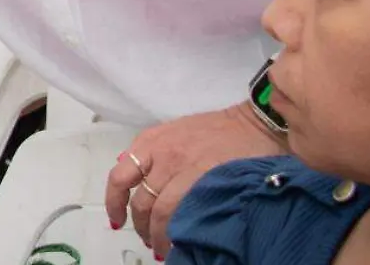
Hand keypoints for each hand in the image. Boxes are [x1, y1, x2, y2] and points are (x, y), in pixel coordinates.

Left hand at [104, 103, 281, 255]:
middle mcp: (161, 153)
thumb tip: (131, 172)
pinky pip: (181, 213)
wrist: (254, 123)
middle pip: (140, 201)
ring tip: (164, 247)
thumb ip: (151, 152)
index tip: (117, 220)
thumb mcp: (175, 131)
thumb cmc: (217, 129)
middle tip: (149, 239)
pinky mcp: (203, 179)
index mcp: (151, 141)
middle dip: (141, 226)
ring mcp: (182, 167)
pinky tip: (180, 241)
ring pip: (158, 212)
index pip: (119, 177)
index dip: (114, 204)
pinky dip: (176, 232)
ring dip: (158, 235)